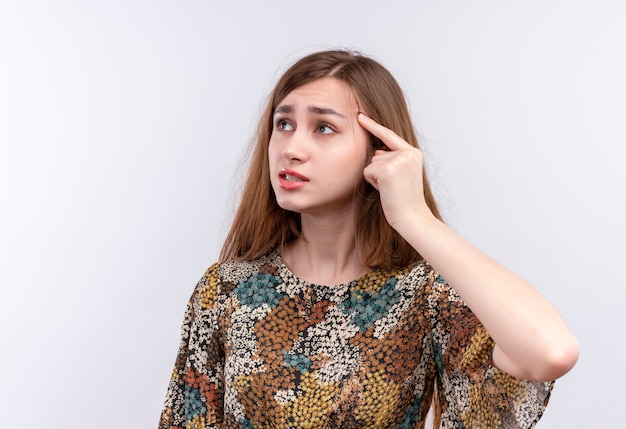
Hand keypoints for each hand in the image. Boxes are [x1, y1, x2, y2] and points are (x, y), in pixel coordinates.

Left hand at [358, 113, 433, 229]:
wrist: (411, 216)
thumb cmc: (404, 200)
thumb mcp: (402, 174)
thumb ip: (391, 159)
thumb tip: (377, 152)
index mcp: (413, 152)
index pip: (389, 135)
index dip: (373, 126)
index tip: (361, 116)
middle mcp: (407, 153)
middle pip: (376, 155)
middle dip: (378, 171)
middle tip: (392, 186)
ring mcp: (398, 160)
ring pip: (371, 164)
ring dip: (375, 178)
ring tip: (389, 189)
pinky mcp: (387, 170)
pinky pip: (368, 171)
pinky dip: (372, 183)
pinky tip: (384, 191)